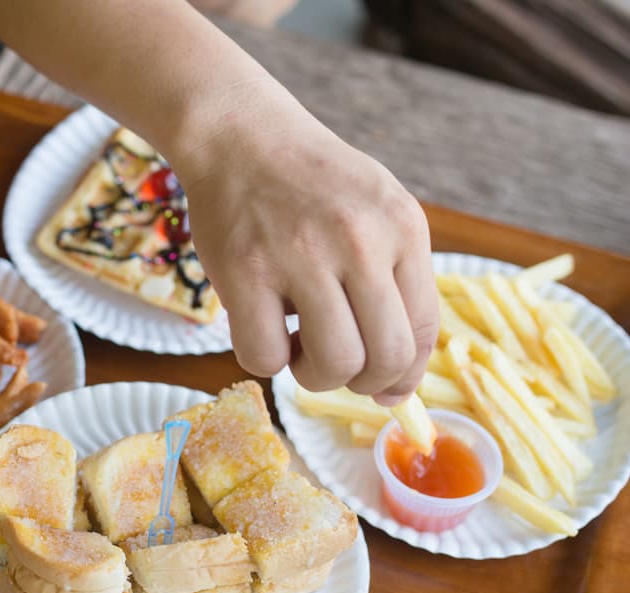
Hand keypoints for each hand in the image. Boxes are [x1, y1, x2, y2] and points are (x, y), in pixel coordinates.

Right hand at [174, 82, 438, 405]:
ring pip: (333, 365)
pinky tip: (262, 325)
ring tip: (298, 345)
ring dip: (315, 376)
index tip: (384, 386)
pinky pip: (265, 357)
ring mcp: (301, 255)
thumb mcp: (376, 211)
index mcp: (403, 227)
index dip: (405, 375)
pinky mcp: (246, 271)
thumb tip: (397, 382)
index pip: (423, 331)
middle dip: (363, 382)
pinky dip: (266, 359)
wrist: (241, 134)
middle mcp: (360, 241)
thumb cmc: (309, 184)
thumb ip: (394, 282)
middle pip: (386, 358)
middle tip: (335, 363)